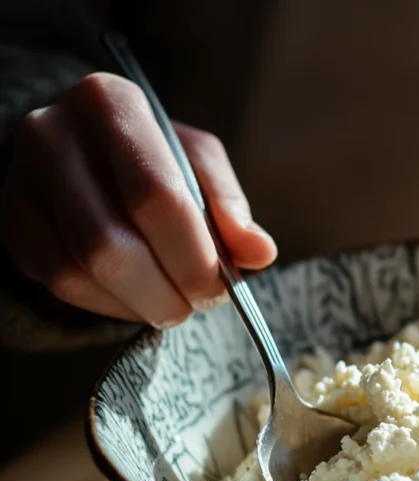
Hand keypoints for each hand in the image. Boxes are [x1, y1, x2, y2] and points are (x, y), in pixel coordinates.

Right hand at [0, 72, 276, 327]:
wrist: (85, 149)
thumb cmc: (156, 156)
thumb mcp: (200, 163)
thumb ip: (231, 207)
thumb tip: (259, 253)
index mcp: (110, 104)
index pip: (156, 196)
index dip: (193, 255)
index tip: (220, 287)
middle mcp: (51, 133)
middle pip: (111, 242)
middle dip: (166, 289)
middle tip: (198, 303)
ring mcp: (20, 178)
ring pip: (80, 269)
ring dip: (138, 303)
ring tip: (173, 303)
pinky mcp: (10, 220)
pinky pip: (57, 282)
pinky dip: (107, 304)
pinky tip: (136, 298)